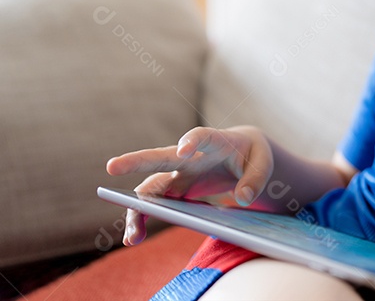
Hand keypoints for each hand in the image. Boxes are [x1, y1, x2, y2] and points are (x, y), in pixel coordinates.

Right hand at [106, 125, 273, 244]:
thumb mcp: (263, 162)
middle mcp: (189, 156)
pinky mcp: (175, 190)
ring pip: (151, 188)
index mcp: (214, 142)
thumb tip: (243, 197)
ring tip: (132, 236)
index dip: (191, 141)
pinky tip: (135, 237)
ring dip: (138, 209)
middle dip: (136, 160)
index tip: (182, 150)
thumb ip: (256, 177)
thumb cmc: (251, 155)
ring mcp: (178, 174)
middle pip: (160, 157)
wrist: (241, 155)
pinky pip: (154, 204)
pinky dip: (144, 219)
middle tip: (111, 167)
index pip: (201, 136)